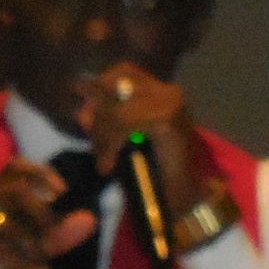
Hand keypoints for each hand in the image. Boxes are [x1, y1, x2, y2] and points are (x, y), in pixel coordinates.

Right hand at [0, 159, 94, 268]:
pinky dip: (25, 264)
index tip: (63, 193)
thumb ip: (57, 236)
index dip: (41, 174)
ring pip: (8, 225)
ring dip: (34, 247)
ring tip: (46, 265)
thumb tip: (88, 221)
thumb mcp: (33, 250)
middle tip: (56, 240)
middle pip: (16, 193)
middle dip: (44, 216)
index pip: (14, 167)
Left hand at [75, 62, 214, 210]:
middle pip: (117, 83)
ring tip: (103, 159)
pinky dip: (110, 144)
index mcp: (162, 92)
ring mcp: (170, 104)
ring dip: (103, 134)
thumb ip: (109, 123)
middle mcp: (168, 92)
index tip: (80, 101)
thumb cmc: (158, 171)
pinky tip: (107, 165)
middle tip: (92, 140)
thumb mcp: (126, 141)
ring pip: (118, 107)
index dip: (99, 85)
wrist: (188, 196)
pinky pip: (124, 123)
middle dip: (98, 111)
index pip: (124, 72)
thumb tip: (82, 112)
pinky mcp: (166, 121)